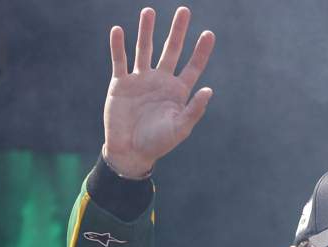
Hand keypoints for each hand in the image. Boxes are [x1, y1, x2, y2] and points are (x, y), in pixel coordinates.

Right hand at [102, 6, 214, 177]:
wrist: (130, 152)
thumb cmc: (158, 143)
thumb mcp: (180, 128)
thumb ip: (194, 110)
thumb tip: (209, 89)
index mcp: (178, 91)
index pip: (192, 66)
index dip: (201, 51)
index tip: (208, 34)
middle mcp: (160, 81)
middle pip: (171, 50)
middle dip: (177, 31)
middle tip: (184, 11)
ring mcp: (140, 80)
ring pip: (144, 49)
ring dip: (146, 31)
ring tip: (148, 11)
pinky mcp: (121, 84)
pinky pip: (119, 61)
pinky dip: (118, 46)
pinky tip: (118, 30)